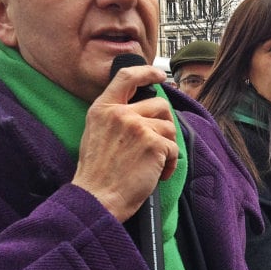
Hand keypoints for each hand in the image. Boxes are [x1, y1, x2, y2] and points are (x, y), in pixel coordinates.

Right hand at [72, 65, 177, 222]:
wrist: (97, 197)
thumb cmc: (97, 173)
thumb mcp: (96, 133)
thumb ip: (115, 116)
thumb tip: (141, 109)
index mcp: (103, 108)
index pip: (126, 77)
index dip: (147, 72)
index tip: (159, 75)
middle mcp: (120, 113)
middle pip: (160, 105)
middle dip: (165, 124)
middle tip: (158, 144)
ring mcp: (138, 127)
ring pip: (169, 128)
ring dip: (167, 147)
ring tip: (154, 164)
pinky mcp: (154, 144)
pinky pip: (174, 148)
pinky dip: (170, 164)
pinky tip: (158, 174)